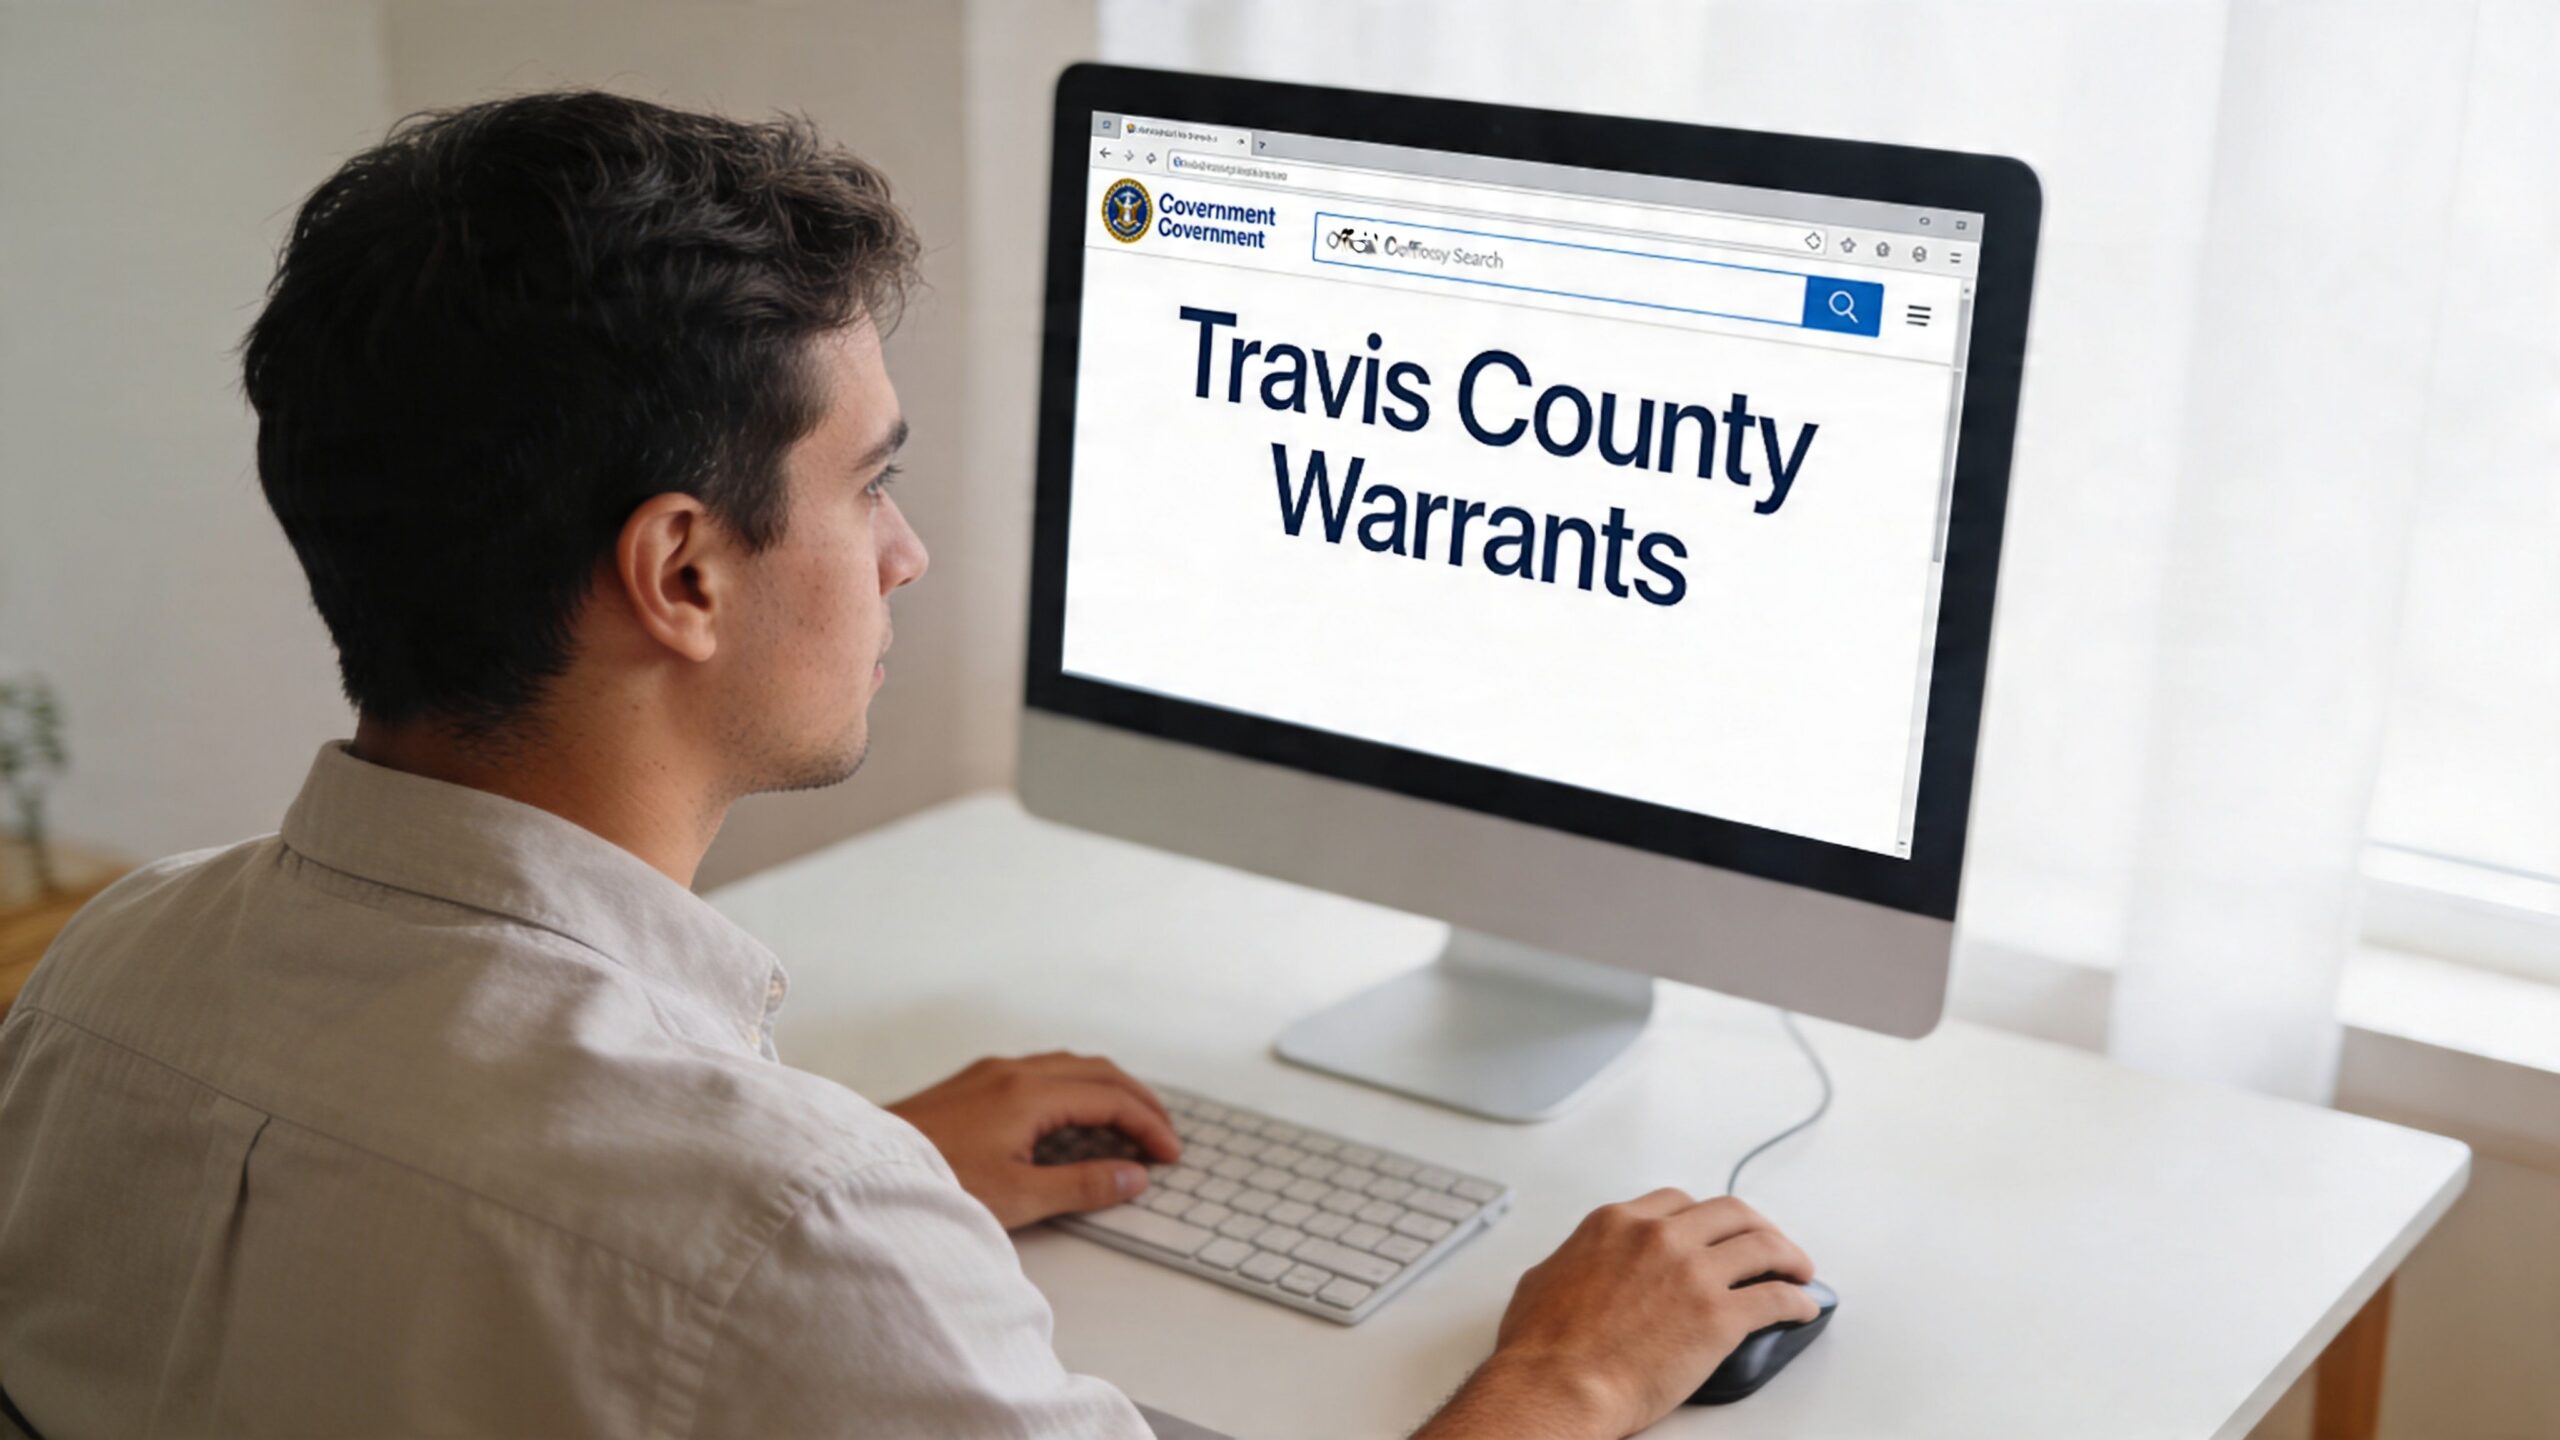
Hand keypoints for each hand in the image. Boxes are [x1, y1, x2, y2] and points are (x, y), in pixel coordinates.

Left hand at [883, 1052, 1181, 1229]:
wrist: (861, 1171)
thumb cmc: (931, 1183)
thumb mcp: (1016, 1197)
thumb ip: (1081, 1185)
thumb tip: (1132, 1176)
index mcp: (1029, 1094)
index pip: (1110, 1098)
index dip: (1148, 1125)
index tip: (1169, 1154)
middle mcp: (1013, 1071)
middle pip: (1097, 1071)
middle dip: (1138, 1100)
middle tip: (1163, 1134)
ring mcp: (990, 1072)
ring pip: (1070, 1065)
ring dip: (1108, 1090)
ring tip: (1130, 1123)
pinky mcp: (973, 1082)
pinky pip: (1043, 1070)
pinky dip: (1077, 1088)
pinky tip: (1075, 1115)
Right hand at [1417, 1190, 1818, 1439]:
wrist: (1557, 1385)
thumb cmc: (1541, 1347)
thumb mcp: (1544, 1279)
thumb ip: (1573, 1262)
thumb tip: (1576, 1269)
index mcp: (1617, 1224)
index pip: (1678, 1202)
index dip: (1705, 1217)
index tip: (1716, 1230)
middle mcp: (1659, 1237)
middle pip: (1729, 1213)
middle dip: (1756, 1225)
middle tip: (1769, 1243)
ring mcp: (1693, 1273)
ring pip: (1761, 1245)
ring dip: (1788, 1255)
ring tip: (1799, 1269)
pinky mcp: (1719, 1317)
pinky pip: (1775, 1298)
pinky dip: (1797, 1300)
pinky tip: (1802, 1307)